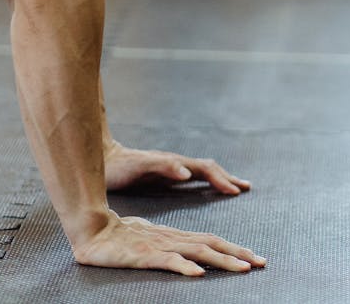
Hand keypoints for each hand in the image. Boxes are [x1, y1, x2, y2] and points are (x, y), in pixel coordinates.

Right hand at [72, 211, 265, 274]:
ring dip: (223, 260)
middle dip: (239, 253)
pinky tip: (199, 273)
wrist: (92, 229)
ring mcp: (160, 246)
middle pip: (212, 244)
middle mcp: (173, 239)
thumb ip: (169, 247)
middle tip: (262, 262)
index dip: (234, 248)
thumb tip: (187, 257)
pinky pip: (168, 261)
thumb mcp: (150, 241)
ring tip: (243, 268)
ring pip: (198, 252)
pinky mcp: (145, 254)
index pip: (212, 241)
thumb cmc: (119, 235)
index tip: (255, 257)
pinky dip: (185, 266)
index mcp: (176, 236)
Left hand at [103, 142, 251, 194]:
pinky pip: (193, 179)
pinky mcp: (165, 176)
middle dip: (228, 178)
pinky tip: (207, 189)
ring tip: (235, 187)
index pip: (206, 170)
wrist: (104, 159)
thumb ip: (164, 168)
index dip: (222, 180)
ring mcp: (172, 170)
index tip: (236, 191)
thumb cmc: (121, 166)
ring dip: (221, 179)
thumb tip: (188, 173)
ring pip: (203, 173)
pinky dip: (207, 183)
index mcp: (175, 164)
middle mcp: (177, 165)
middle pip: (210, 169)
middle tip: (246, 188)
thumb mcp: (141, 167)